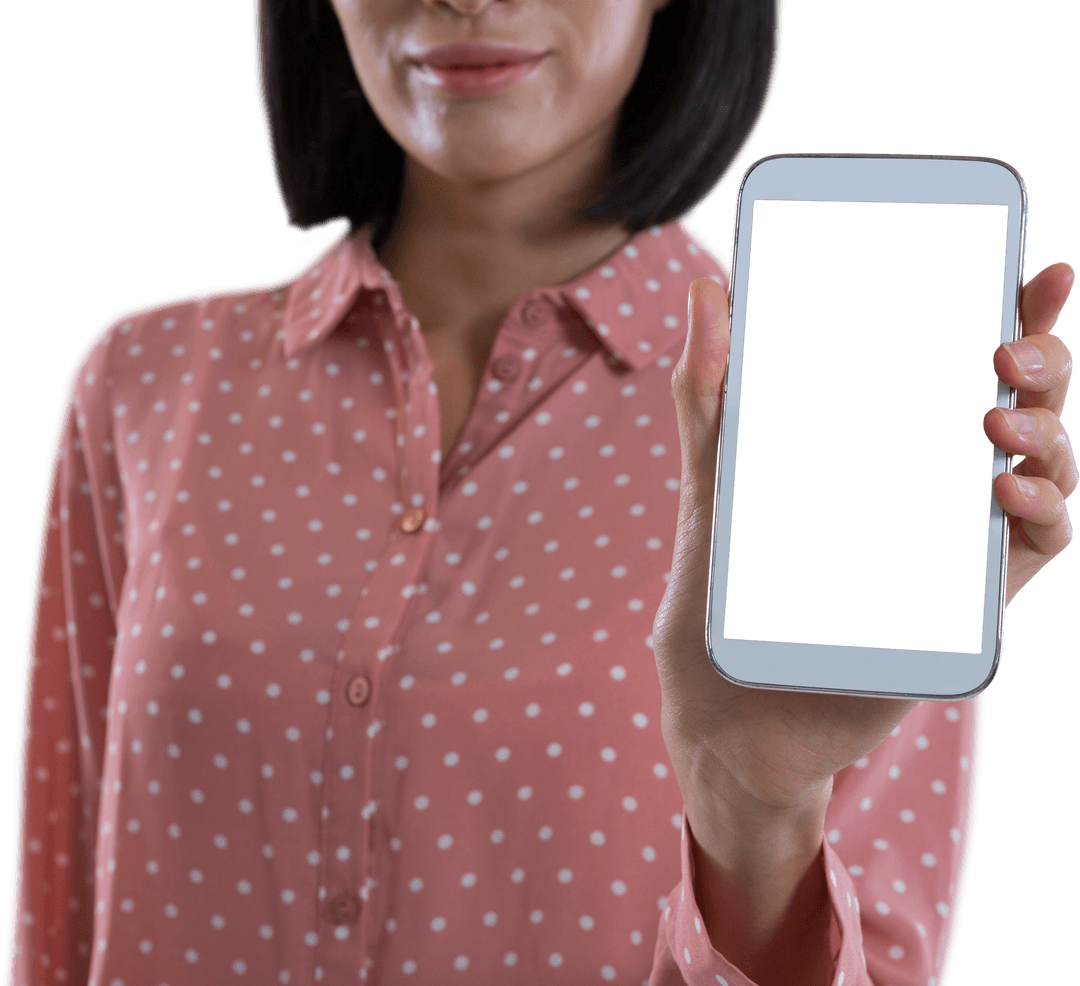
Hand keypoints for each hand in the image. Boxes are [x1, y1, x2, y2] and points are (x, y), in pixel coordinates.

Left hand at [653, 263, 1074, 821]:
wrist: (725, 710)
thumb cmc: (717, 593)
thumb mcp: (712, 482)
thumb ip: (711, 393)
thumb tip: (709, 285)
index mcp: (878, 450)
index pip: (953, 369)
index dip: (1008, 319)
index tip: (1034, 272)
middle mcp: (925, 487)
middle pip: (1015, 408)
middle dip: (1040, 362)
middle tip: (1008, 346)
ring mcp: (948, 542)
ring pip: (1041, 470)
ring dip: (1046, 434)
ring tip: (999, 420)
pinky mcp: (960, 603)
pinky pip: (1031, 546)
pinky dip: (1038, 510)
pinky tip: (1004, 488)